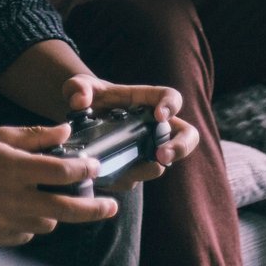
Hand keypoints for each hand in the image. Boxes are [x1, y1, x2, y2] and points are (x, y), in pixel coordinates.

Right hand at [0, 126, 119, 246]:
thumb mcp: (0, 136)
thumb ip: (36, 136)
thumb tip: (67, 131)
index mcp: (16, 169)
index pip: (64, 173)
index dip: (85, 170)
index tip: (94, 166)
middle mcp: (14, 199)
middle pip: (67, 209)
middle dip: (95, 208)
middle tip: (112, 206)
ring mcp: (5, 222)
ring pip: (48, 223)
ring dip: (56, 212)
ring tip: (48, 198)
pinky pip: (27, 232)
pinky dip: (31, 222)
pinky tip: (18, 208)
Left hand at [63, 75, 200, 186]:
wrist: (78, 120)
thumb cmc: (87, 97)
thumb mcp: (79, 86)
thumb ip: (78, 88)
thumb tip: (80, 101)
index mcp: (147, 100)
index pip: (171, 98)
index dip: (171, 105)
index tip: (159, 116)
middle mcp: (155, 125)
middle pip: (187, 135)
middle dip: (180, 147)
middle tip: (161, 155)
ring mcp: (148, 148)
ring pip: (163, 163)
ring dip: (150, 168)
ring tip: (131, 171)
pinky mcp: (134, 168)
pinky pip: (139, 177)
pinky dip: (128, 179)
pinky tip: (111, 177)